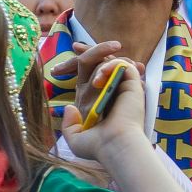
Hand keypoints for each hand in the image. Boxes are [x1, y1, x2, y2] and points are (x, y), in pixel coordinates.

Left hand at [60, 47, 147, 163]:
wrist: (115, 145)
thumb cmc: (97, 145)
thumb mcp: (76, 138)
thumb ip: (69, 124)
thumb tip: (70, 108)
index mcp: (95, 101)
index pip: (87, 76)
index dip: (74, 66)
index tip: (59, 68)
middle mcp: (109, 91)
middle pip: (99, 61)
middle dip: (88, 51)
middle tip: (75, 46)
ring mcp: (122, 86)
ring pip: (110, 60)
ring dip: (98, 61)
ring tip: (95, 82)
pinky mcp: (132, 84)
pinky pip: (121, 64)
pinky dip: (109, 66)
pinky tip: (99, 81)